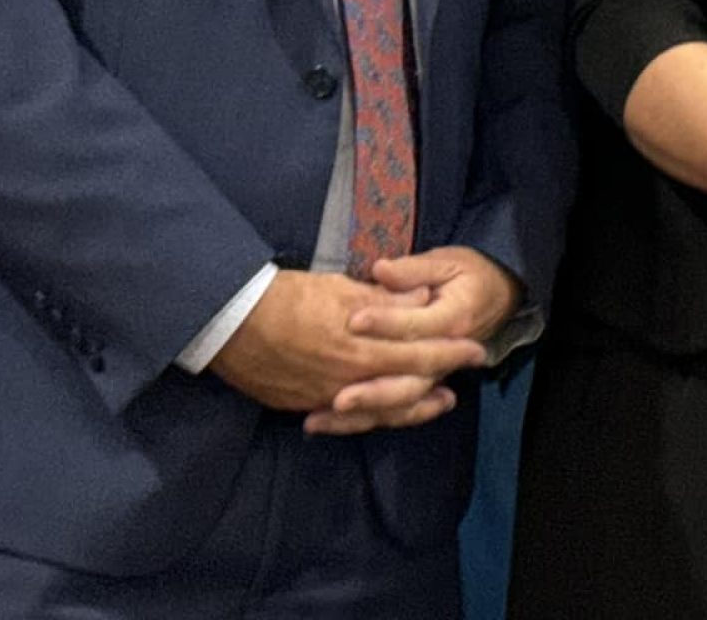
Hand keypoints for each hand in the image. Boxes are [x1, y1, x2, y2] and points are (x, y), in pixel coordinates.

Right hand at [209, 268, 488, 415]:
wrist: (229, 324)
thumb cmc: (286, 298)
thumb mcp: (341, 289)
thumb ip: (386, 300)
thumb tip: (422, 299)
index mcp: (364, 348)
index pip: (421, 354)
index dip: (452, 353)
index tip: (476, 349)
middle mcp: (351, 380)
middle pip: (407, 389)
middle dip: (438, 385)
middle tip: (461, 382)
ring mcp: (327, 398)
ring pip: (380, 411)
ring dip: (412, 408)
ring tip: (436, 403)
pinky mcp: (304, 406)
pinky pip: (347, 419)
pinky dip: (370, 417)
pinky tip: (381, 414)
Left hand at [304, 246, 522, 435]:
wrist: (500, 295)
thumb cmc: (469, 275)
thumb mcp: (446, 262)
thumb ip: (413, 270)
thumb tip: (381, 270)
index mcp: (452, 320)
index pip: (415, 326)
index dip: (385, 323)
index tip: (353, 321)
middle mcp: (444, 357)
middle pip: (409, 382)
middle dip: (373, 391)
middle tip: (339, 397)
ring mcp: (433, 374)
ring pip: (399, 404)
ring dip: (361, 414)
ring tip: (322, 417)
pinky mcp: (421, 383)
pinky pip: (394, 410)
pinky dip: (361, 418)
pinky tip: (324, 419)